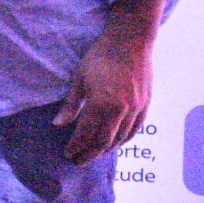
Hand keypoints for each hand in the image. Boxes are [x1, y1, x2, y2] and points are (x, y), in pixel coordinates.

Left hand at [51, 30, 152, 164]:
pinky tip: (115, 143)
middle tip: (77, 161)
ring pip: (120, 139)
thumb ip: (71, 105)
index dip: (76, 146)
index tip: (67, 154)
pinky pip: (134, 130)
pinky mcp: (145, 105)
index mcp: (101, 103)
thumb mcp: (79, 78)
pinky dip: (123, 140)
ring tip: (93, 154)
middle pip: (103, 142)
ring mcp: (136, 109)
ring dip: (105, 150)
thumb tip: (58, 124)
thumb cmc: (100, 56)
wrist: (130, 41)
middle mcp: (120, 110)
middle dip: (88, 154)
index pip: (86, 134)